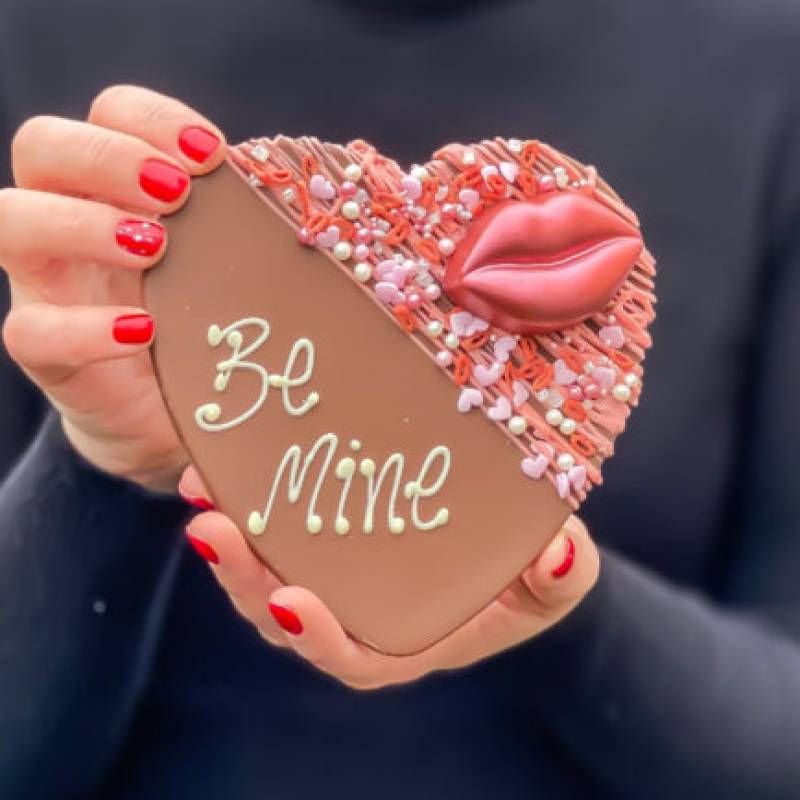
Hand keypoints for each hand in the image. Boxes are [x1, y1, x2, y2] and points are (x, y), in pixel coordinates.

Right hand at [0, 86, 225, 489]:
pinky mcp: (47, 355)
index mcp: (115, 189)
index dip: (152, 118)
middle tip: (175, 193)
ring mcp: (47, 286)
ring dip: (82, 223)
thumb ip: (242, 225)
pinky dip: (86, 329)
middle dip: (109, 155)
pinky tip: (143, 331)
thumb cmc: (201, 324)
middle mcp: (68, 224)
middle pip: (41, 145)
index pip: (109, 114)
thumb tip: (312, 186)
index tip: (211, 154)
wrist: (170, 414)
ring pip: (10, 221)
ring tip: (153, 248)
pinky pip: (30, 330)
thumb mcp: (222, 265)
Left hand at [180, 466, 599, 689]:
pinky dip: (243, 499)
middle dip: (243, 577)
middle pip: (286, 614)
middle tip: (213, 528)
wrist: (505, 543)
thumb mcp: (555, 578)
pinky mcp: (320, 532)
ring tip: (203, 486)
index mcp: (405, 640)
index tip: (290, 601)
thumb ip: (559, 575)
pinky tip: (220, 458)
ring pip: (264, 570)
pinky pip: (272, 526)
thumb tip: (558, 550)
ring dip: (229, 535)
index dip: (318, 638)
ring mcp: (333, 572)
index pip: (353, 656)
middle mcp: (357, 613)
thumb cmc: (528, 575)